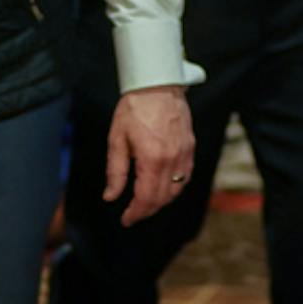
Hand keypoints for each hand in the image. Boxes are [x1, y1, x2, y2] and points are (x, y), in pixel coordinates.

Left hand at [107, 84, 193, 226]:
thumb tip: (111, 196)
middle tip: (133, 214)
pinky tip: (163, 186)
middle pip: (162, 199)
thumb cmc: (134, 108)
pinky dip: (175, 187)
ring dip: (161, 201)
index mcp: (152, 159)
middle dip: (146, 211)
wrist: (157, 84)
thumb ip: (115, 171)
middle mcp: (172, 159)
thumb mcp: (117, 138)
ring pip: (177, 190)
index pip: (146, 198)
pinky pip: (186, 176)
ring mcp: (185, 154)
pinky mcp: (191, 147)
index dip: (135, 214)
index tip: (126, 219)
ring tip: (146, 202)